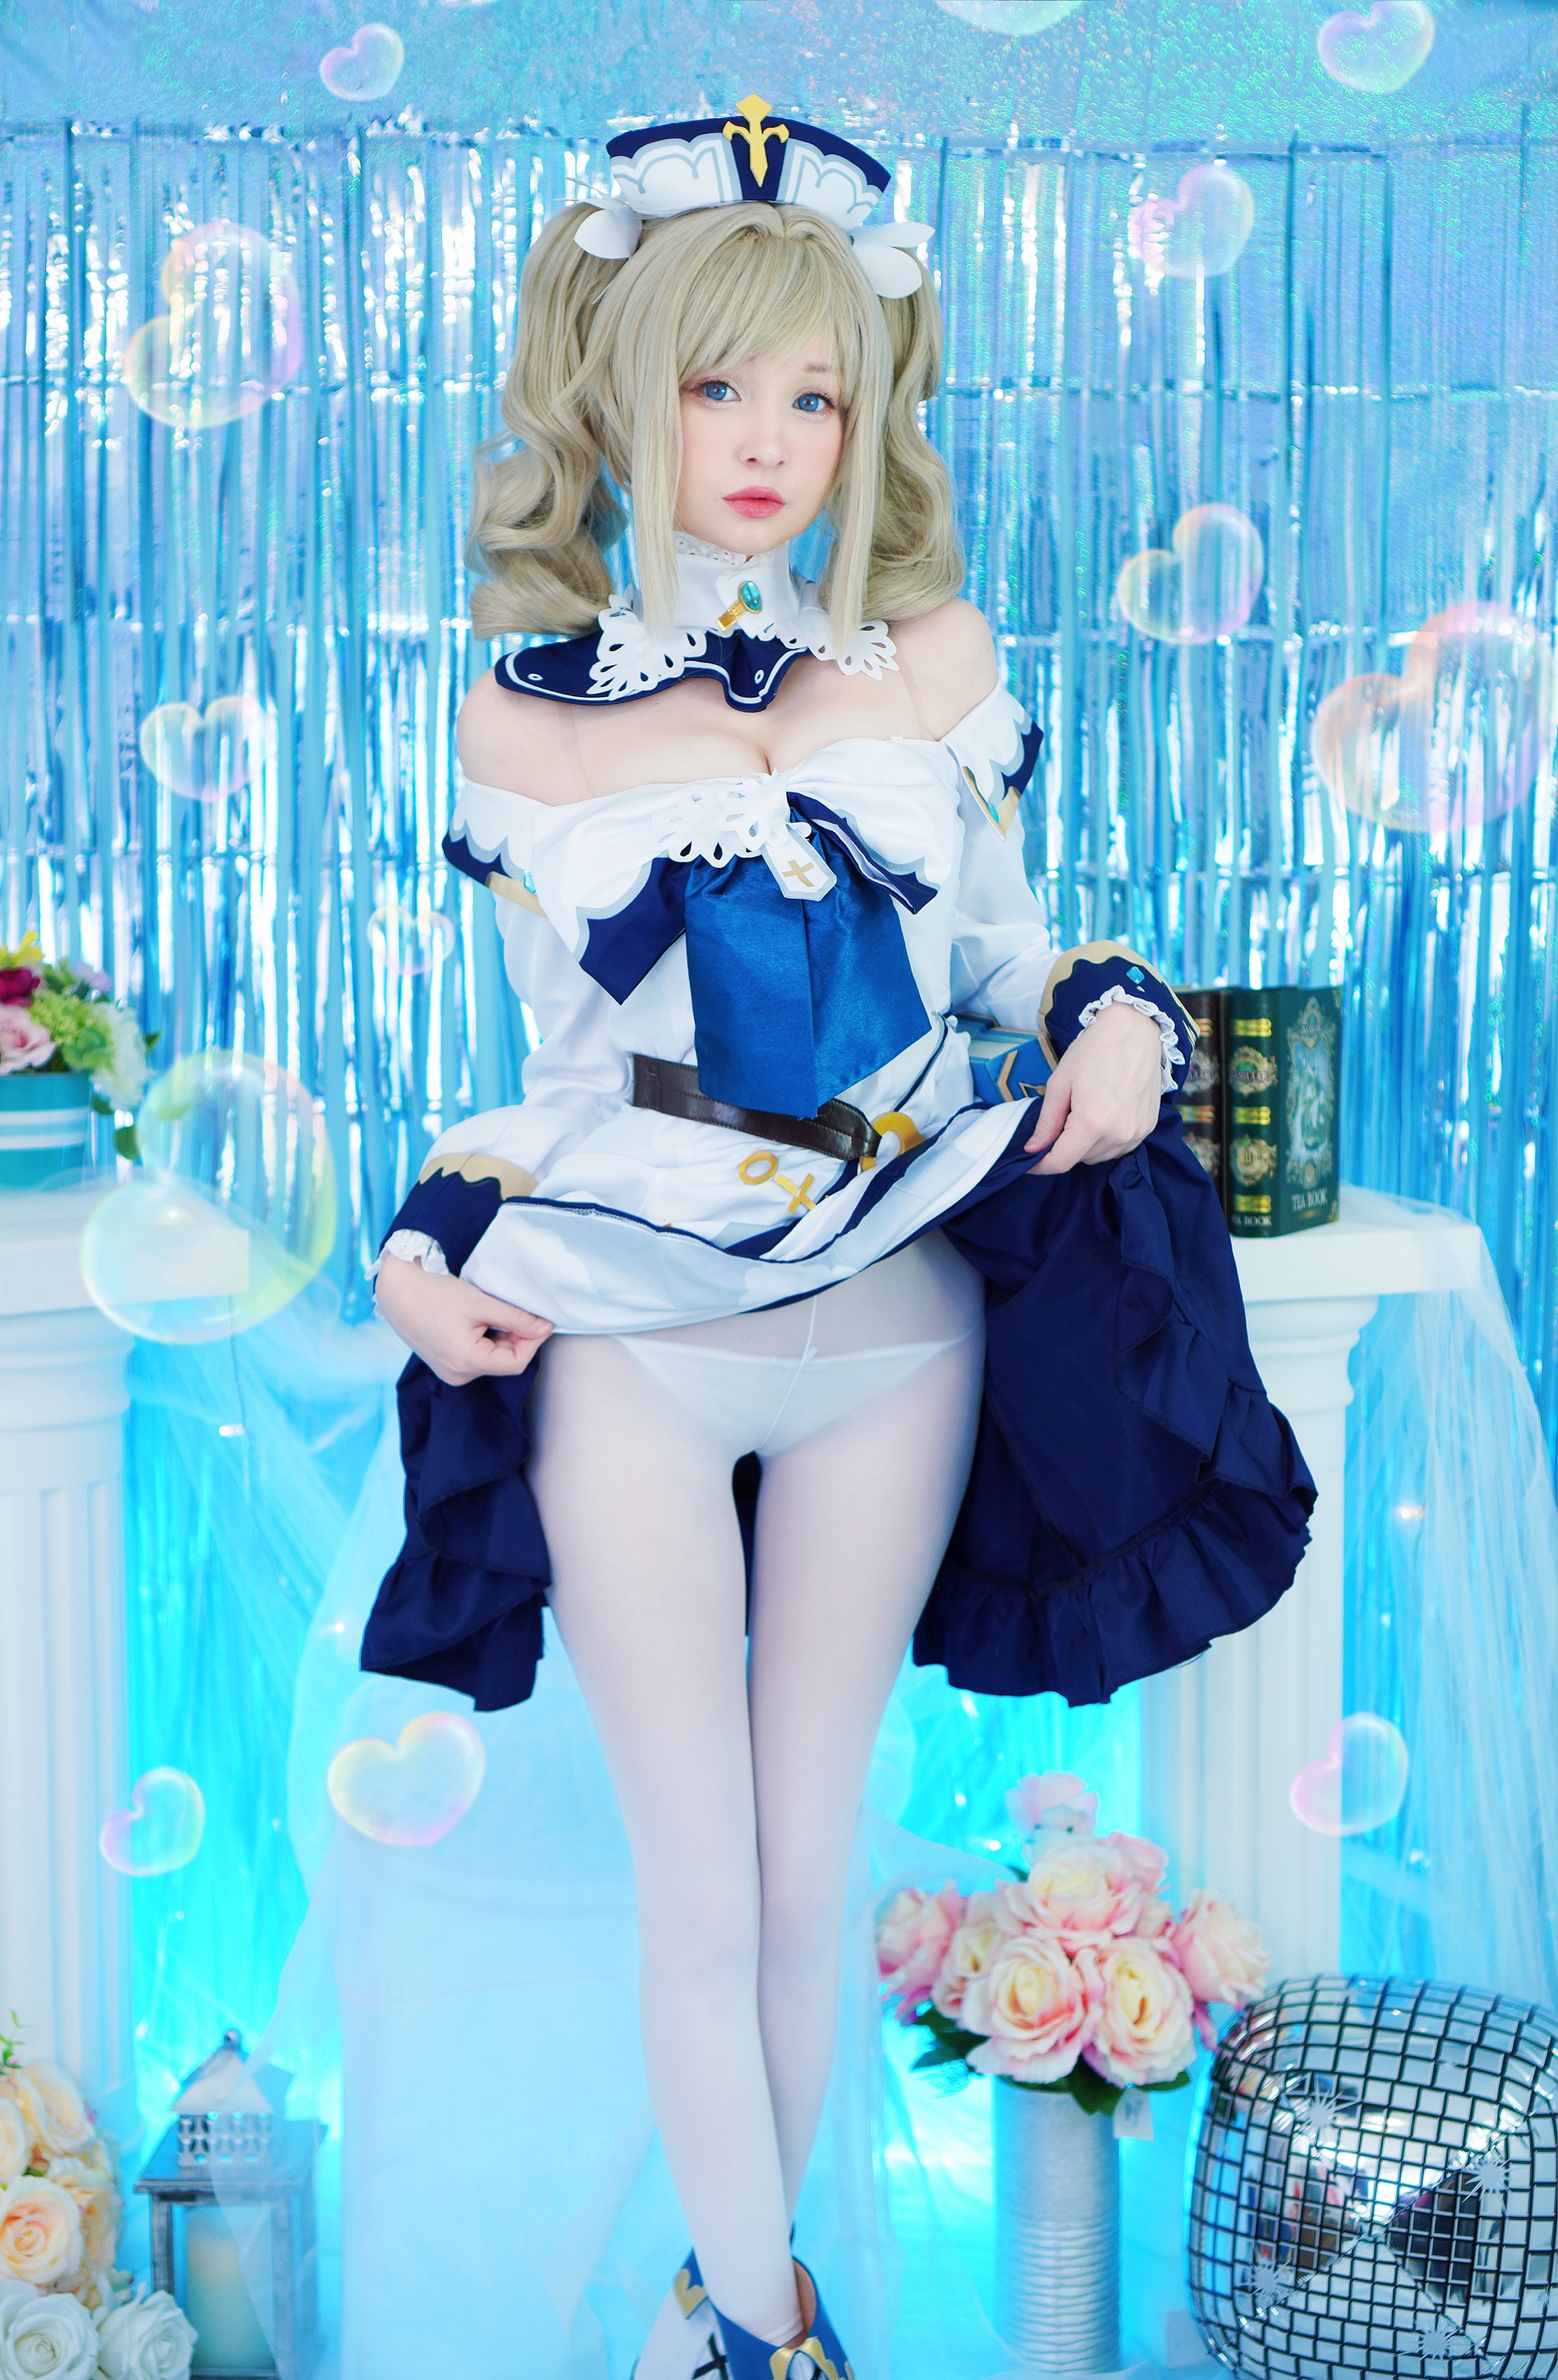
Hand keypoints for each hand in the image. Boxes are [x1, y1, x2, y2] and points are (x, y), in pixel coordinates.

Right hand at [375, 1253, 552, 1386]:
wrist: (397, 1290)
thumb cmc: (434, 1293)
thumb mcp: (481, 1303)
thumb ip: (516, 1319)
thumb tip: (544, 1328)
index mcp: (465, 1362)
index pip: (516, 1363)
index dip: (533, 1342)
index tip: (542, 1321)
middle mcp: (457, 1375)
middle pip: (503, 1363)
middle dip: (517, 1338)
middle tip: (518, 1311)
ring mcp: (449, 1372)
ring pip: (492, 1360)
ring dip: (502, 1338)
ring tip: (493, 1312)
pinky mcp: (445, 1365)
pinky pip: (477, 1358)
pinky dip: (486, 1341)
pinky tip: (479, 1320)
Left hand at [1025, 1001, 1164, 1174]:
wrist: (1135, 1031)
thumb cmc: (1094, 1051)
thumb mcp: (1060, 1083)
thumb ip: (1046, 1121)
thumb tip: (1033, 1148)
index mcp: (1092, 1123)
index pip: (1060, 1162)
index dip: (1040, 1166)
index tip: (1029, 1160)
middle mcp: (1118, 1134)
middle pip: (1080, 1160)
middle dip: (1064, 1147)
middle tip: (1061, 1118)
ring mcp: (1136, 1133)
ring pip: (1099, 1156)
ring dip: (1085, 1145)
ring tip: (1084, 1112)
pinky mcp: (1148, 1128)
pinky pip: (1119, 1147)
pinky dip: (1106, 1140)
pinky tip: (1103, 1115)